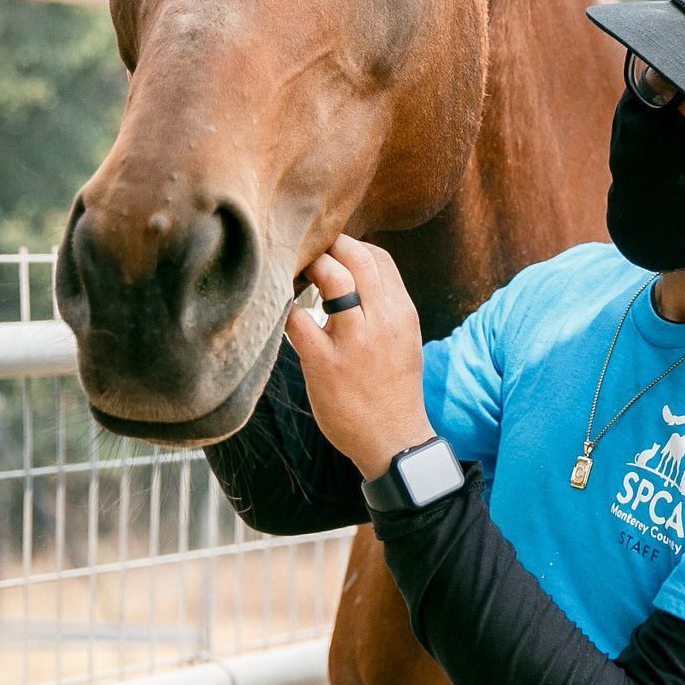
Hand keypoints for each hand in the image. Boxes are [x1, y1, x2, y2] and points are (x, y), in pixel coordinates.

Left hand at [286, 236, 436, 479]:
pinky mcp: (326, 364)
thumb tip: (354, 277)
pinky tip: (281, 314)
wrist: (393, 438)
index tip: (331, 252)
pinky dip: (286, 310)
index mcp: (402, 313)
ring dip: (309, 268)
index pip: (379, 258)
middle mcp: (383, 321)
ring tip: (293, 274)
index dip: (351, 246)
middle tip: (306, 253)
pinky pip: (298, 321)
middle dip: (328, 246)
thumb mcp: (403, 340)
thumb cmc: (393, 388)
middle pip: (357, 257)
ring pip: (333, 278)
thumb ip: (383, 308)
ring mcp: (355, 342)